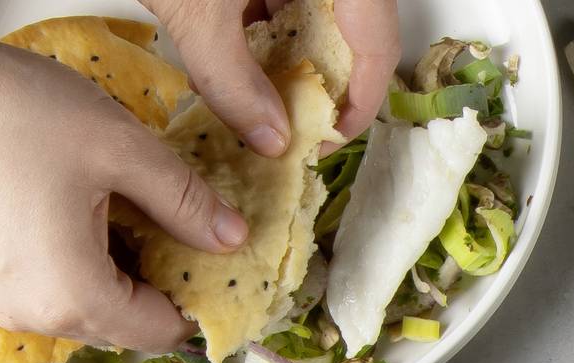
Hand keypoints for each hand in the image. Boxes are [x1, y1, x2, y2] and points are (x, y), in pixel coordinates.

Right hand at [0, 27, 249, 349]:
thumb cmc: (7, 113)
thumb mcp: (121, 148)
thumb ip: (185, 201)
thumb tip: (228, 236)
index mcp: (73, 298)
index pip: (157, 330)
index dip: (194, 301)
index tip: (210, 270)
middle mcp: (29, 314)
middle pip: (117, 322)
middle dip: (151, 283)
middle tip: (173, 227)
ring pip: (76, 304)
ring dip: (108, 269)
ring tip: (119, 209)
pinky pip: (38, 284)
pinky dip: (65, 259)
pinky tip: (70, 207)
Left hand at [148, 0, 403, 149]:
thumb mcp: (197, 10)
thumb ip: (232, 79)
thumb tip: (269, 137)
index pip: (375, 40)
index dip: (359, 101)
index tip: (330, 138)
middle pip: (355, 23)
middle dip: (324, 76)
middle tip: (296, 121)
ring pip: (323, 4)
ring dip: (295, 48)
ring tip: (260, 88)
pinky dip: (272, 14)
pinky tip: (240, 42)